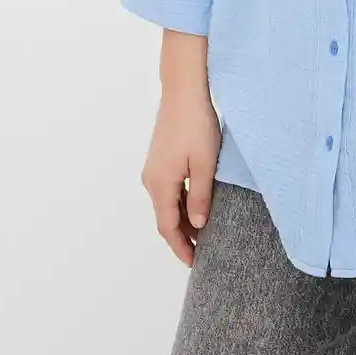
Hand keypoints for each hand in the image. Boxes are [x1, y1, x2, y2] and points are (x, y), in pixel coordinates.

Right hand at [141, 86, 222, 265]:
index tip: (194, 263)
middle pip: (165, 217)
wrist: (183, 90)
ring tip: (202, 232)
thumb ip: (200, 196)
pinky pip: (168, 189)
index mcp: (160, 184)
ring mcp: (154, 168)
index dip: (181, 247)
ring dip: (182, 219)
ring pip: (167, 203)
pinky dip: (180, 202)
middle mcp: (151, 179)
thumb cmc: (196, 124)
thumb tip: (198, 225)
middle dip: (181, 237)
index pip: (168, 227)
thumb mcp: (204, 163)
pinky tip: (195, 204)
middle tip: (201, 252)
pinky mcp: (160, 158)